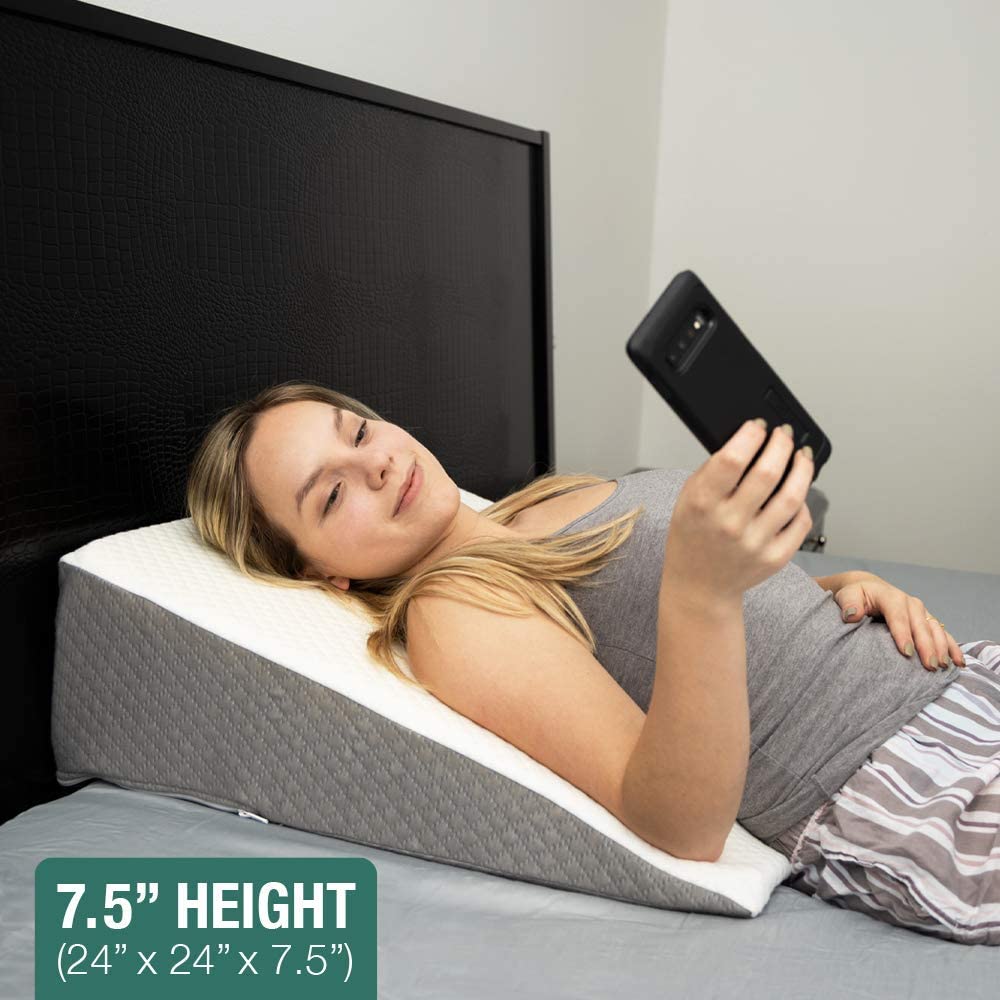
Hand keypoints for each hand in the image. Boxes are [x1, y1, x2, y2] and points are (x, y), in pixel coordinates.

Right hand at [662, 420, 813, 602]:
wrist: (700, 584)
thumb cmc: (693, 536)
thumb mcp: (687, 498)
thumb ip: (713, 470)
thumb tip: (747, 439)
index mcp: (702, 504)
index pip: (732, 459)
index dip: (751, 435)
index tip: (758, 427)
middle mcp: (729, 524)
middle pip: (768, 472)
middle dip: (781, 444)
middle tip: (783, 435)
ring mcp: (755, 543)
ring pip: (792, 495)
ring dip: (802, 467)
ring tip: (801, 456)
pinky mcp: (775, 557)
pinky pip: (801, 521)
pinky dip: (802, 501)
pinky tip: (797, 490)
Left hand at [833, 571, 966, 670]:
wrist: (869, 589)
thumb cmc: (856, 596)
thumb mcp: (848, 596)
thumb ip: (850, 604)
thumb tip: (852, 615)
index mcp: (891, 597)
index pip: (898, 616)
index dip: (903, 634)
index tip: (906, 652)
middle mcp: (910, 604)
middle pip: (921, 625)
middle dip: (927, 646)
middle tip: (929, 666)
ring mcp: (921, 612)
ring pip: (935, 630)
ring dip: (942, 648)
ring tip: (943, 666)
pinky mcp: (927, 621)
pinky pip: (943, 634)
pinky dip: (952, 647)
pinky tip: (958, 662)